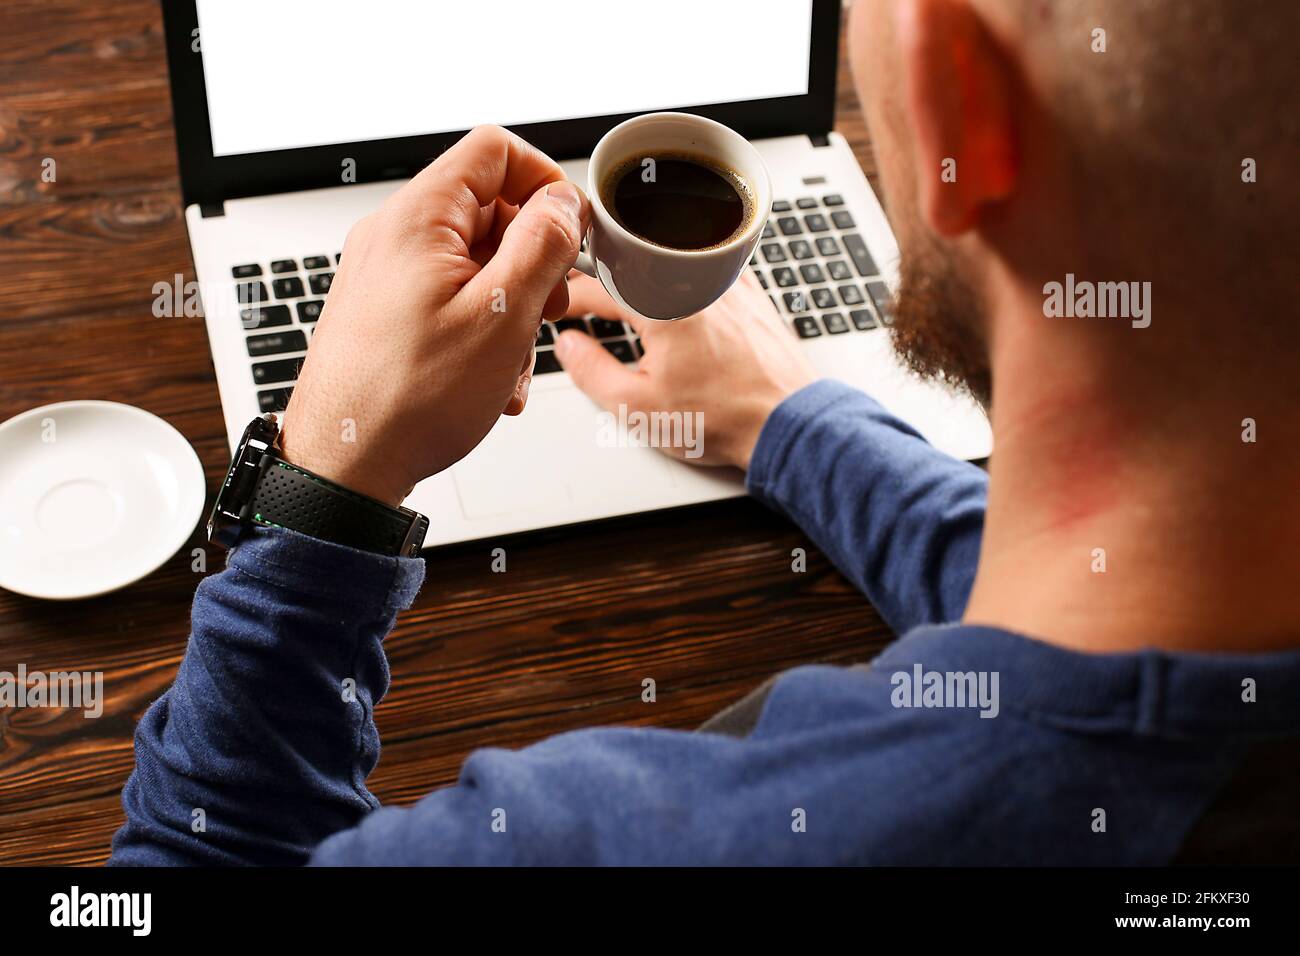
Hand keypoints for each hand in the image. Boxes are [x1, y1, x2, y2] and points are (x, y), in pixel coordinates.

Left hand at [279, 126, 589, 505]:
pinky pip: (451, 299)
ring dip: (511, 307)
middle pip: (490, 210)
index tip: (569, 232)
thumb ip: (542, 246)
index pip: (495, 151)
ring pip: (476, 263)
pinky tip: (488, 380)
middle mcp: (394, 237)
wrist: (344, 465)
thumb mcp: (501, 316)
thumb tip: (563, 202)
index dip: (545, 182)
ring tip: (511, 361)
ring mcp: (386, 275)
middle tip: (548, 308)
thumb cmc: (407, 401)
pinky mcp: (386, 312)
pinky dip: (482, 331)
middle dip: (532, 260)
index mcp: (418, 219)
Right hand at [555, 271, 817, 468]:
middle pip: (633, 264)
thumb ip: (592, 373)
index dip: (568, 297)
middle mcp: (696, 282)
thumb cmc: (724, 418)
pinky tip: (675, 296)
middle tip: (584, 298)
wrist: (788, 423)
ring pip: (670, 262)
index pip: (598, 286)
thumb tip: (568, 347)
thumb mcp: (638, 407)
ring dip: (641, 273)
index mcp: (662, 305)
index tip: (558, 307)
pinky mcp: (750, 294)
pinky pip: (705, 271)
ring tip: (623, 295)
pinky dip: (681, 278)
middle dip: (603, 278)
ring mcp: (727, 284)